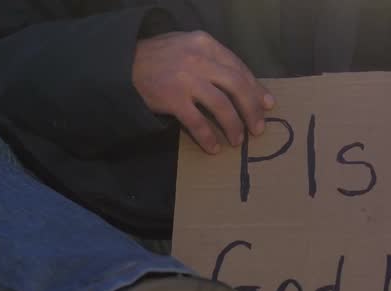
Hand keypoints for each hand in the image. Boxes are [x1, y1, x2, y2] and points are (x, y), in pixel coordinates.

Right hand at [132, 31, 274, 153]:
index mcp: (206, 44)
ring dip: (234, 126)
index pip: (239, 68)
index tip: (267, 105)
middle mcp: (199, 59)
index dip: (256, 89)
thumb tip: (245, 85)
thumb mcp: (188, 47)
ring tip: (238, 141)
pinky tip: (214, 147)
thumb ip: (213, 60)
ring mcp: (186, 79)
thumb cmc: (160, 57)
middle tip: (258, 128)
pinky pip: (198, 122)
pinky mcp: (172, 98)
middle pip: (236, 86)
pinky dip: (209, 137)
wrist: (123, 64)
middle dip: (252, 109)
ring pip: (221, 106)